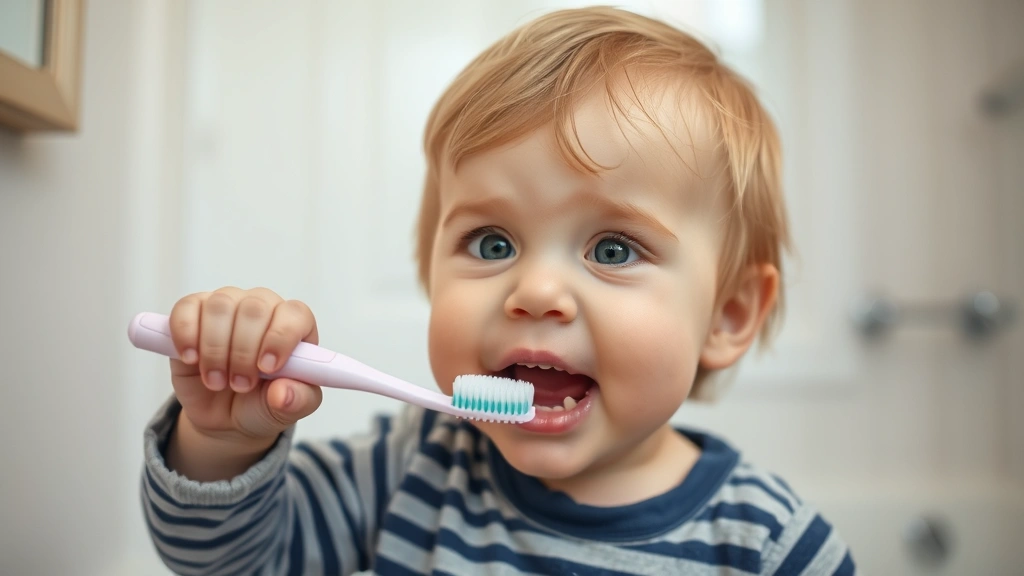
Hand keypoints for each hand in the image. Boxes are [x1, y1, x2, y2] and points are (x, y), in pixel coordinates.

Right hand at [166, 287, 323, 454]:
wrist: (225, 416)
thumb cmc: (263, 403)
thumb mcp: (286, 411)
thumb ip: (296, 402)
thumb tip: (283, 394)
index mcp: (295, 326)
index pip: (294, 314)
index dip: (280, 337)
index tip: (267, 368)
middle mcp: (263, 308)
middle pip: (255, 308)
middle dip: (244, 352)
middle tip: (240, 386)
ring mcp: (228, 306)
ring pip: (220, 306)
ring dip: (215, 349)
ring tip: (216, 381)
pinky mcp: (193, 313)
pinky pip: (186, 307)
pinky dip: (186, 334)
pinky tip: (191, 359)